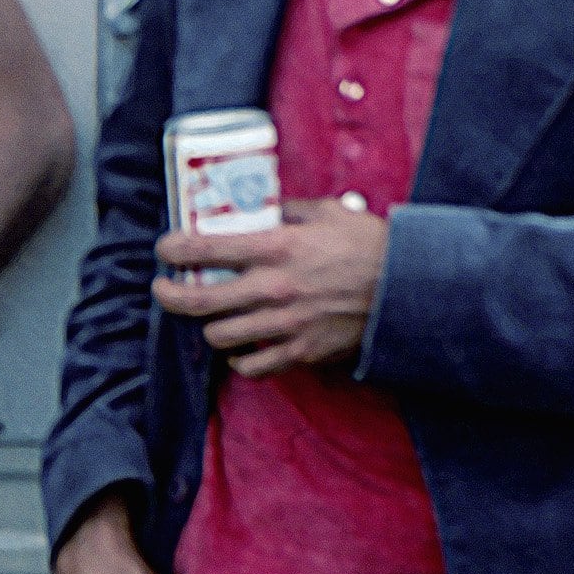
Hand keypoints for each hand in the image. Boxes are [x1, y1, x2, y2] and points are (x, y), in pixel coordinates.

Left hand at [154, 198, 386, 378]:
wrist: (410, 287)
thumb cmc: (371, 246)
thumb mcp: (329, 212)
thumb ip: (289, 210)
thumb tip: (261, 208)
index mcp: (277, 248)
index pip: (206, 249)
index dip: (175, 249)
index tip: (164, 250)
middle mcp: (274, 288)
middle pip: (200, 302)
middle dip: (171, 296)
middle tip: (163, 289)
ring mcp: (286, 324)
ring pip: (220, 336)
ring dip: (209, 326)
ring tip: (210, 317)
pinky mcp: (302, 352)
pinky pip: (254, 365)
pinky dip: (241, 359)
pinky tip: (241, 348)